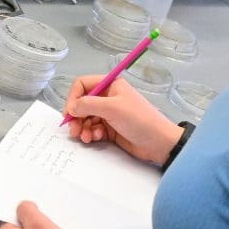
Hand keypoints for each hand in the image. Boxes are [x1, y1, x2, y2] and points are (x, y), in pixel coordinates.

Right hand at [65, 75, 182, 164]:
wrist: (158, 143)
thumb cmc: (139, 120)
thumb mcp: (112, 108)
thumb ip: (88, 105)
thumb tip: (71, 108)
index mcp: (110, 85)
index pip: (82, 85)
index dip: (73, 97)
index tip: (70, 113)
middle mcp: (108, 97)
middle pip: (82, 103)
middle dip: (76, 117)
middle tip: (73, 130)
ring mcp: (109, 113)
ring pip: (85, 118)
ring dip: (82, 127)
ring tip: (85, 137)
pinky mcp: (110, 129)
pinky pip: (92, 129)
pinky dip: (90, 134)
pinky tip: (95, 138)